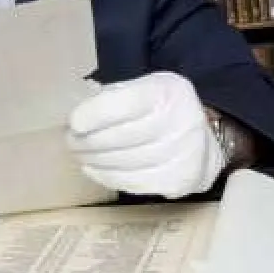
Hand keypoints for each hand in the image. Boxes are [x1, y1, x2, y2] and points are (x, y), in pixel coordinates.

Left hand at [66, 71, 225, 198]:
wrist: (202, 140)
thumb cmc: (162, 110)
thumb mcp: (145, 89)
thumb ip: (114, 98)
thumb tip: (76, 120)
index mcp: (168, 92)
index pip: (125, 104)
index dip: (95, 115)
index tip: (73, 123)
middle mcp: (181, 122)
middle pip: (121, 137)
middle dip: (88, 141)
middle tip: (71, 142)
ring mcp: (183, 154)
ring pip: (124, 163)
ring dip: (94, 161)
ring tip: (80, 155)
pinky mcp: (179, 181)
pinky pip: (133, 182)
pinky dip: (107, 177)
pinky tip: (94, 169)